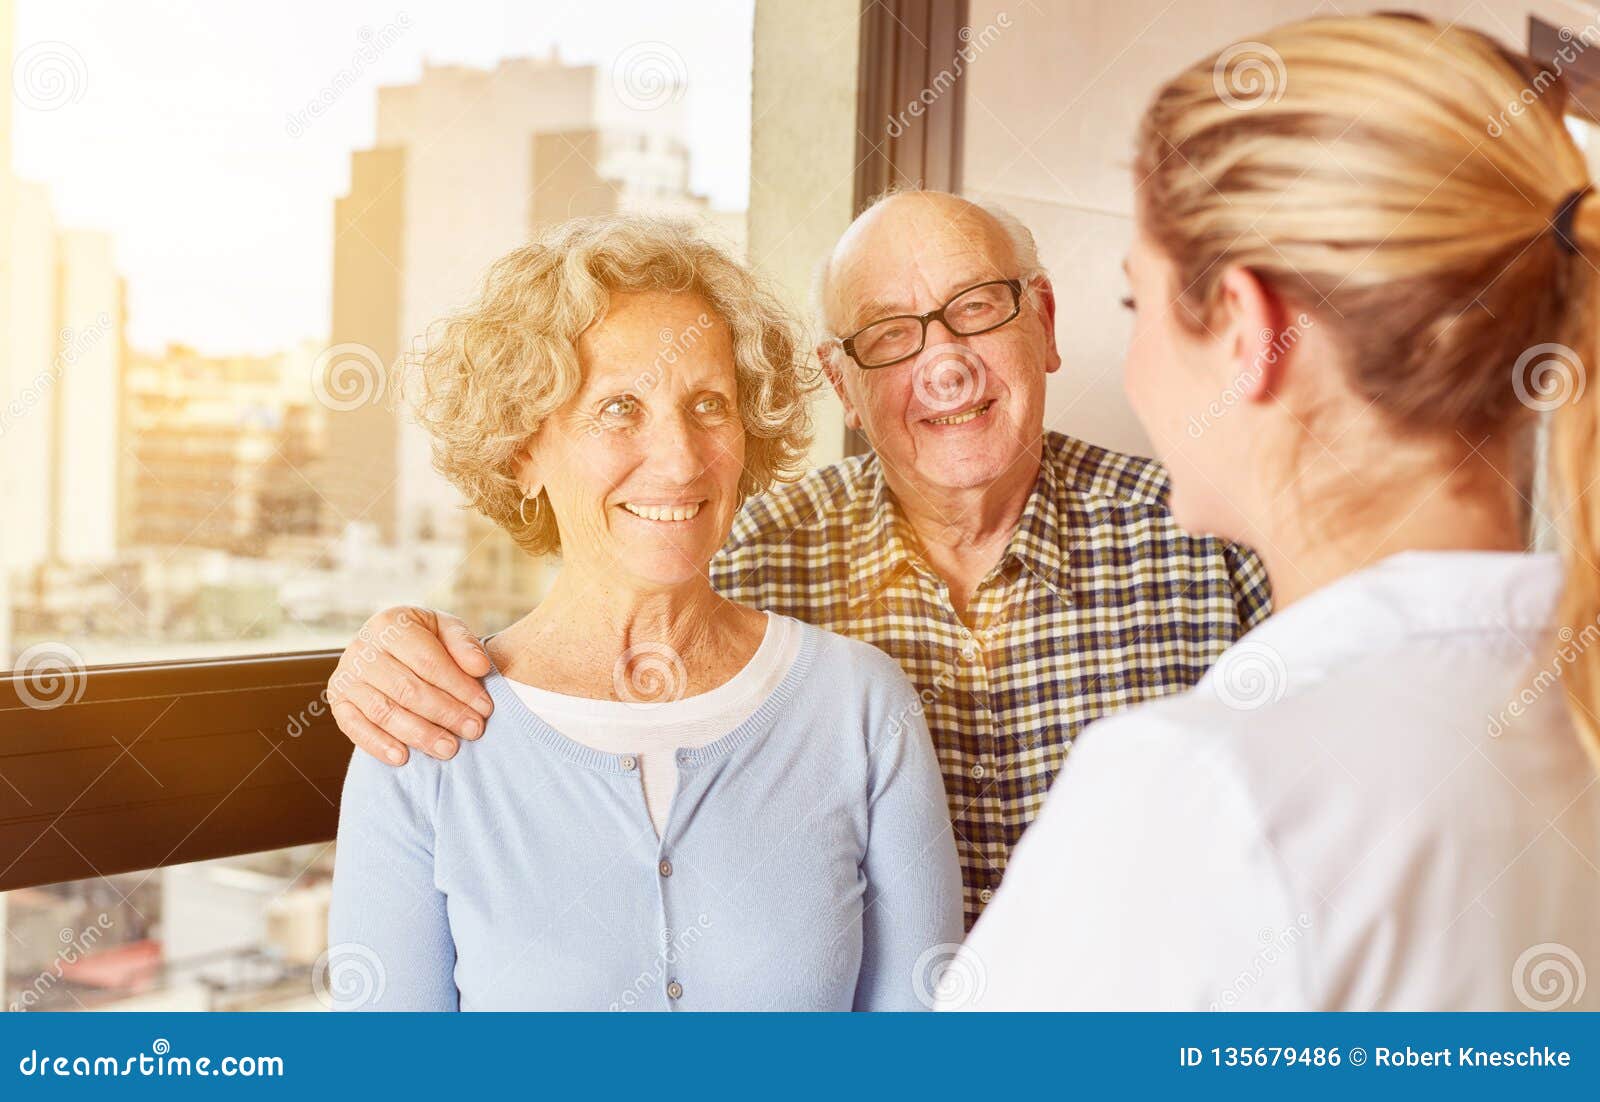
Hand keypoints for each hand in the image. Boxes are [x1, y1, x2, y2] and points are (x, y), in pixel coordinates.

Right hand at [327, 607, 494, 764]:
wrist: (387, 648)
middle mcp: (362, 649)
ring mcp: (345, 676)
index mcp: (389, 624)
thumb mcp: (445, 630)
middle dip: (445, 713)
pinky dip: (378, 744)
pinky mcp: (338, 703)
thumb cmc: (424, 640)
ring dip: (420, 734)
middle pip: (408, 689)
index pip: (428, 662)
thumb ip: (464, 644)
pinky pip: (355, 727)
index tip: (485, 707)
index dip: (459, 687)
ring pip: (385, 711)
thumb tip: (480, 668)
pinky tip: (403, 757)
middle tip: (473, 730)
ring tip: (449, 748)